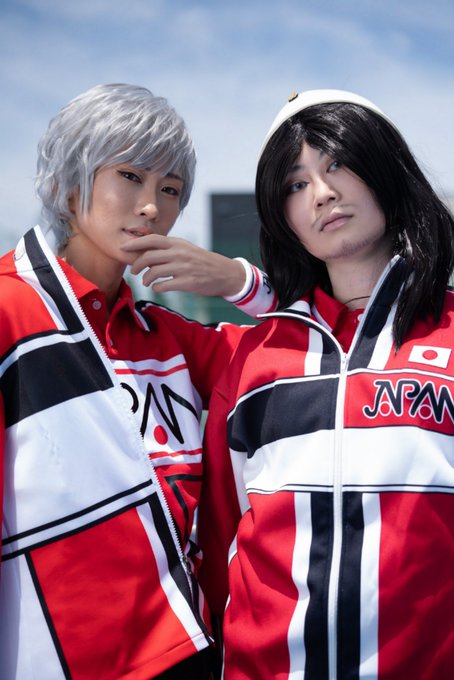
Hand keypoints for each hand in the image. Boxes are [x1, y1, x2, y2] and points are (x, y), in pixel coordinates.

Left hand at [122, 233, 245, 296]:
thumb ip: (168, 248)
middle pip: (149, 257)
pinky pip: (164, 285)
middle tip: (133, 271)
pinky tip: (158, 288)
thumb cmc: (201, 262)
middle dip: (136, 265)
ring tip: (146, 282)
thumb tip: (145, 249)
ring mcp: (184, 268)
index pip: (151, 239)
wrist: (225, 273)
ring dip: (146, 279)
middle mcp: (179, 253)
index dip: (135, 243)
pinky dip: (157, 288)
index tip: (123, 248)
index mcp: (178, 243)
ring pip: (154, 272)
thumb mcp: (186, 249)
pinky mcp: (188, 282)